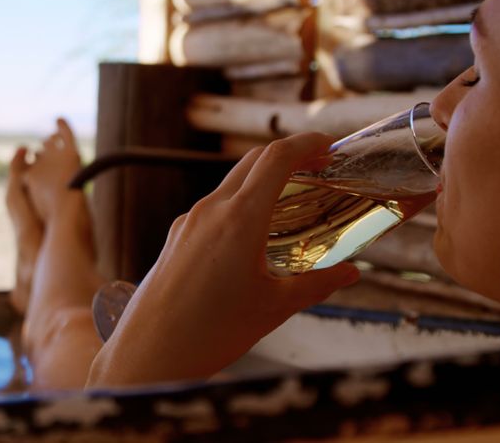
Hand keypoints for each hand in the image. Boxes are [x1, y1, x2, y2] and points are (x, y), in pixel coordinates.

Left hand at [87, 132, 361, 386]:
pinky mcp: (176, 238)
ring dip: (263, 180)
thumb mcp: (276, 308)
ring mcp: (189, 222)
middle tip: (319, 166)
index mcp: (240, 219)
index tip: (329, 145)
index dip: (307, 143)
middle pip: (254, 161)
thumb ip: (317, 284)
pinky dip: (240, 205)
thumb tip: (350, 273)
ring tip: (291, 201)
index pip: (277, 158)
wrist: (150, 355)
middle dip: (289, 155)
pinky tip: (253, 234)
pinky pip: (213, 208)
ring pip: (231, 184)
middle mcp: (210, 211)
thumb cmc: (209, 334)